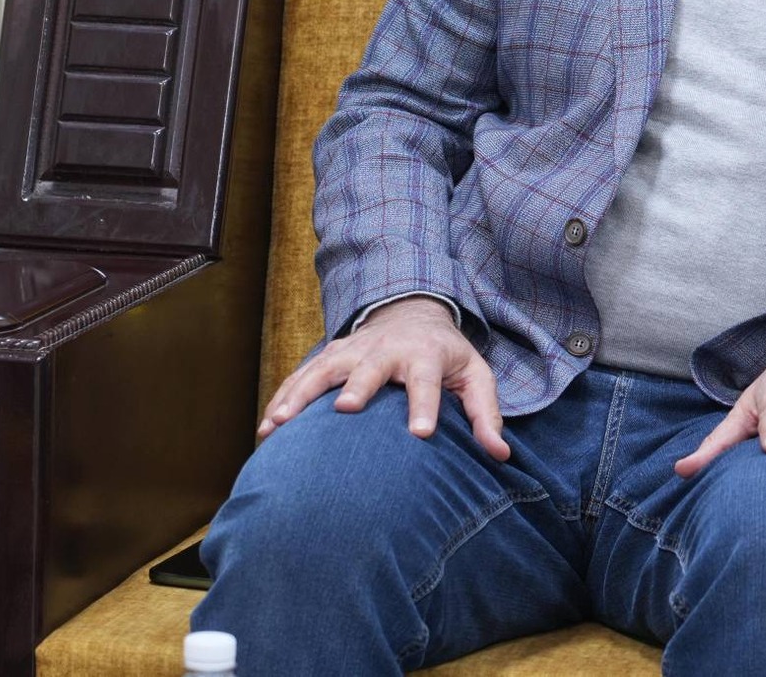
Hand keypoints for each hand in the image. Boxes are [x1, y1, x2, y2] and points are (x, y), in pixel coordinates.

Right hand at [255, 295, 509, 459]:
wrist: (414, 312)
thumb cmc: (447, 355)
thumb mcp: (476, 375)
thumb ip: (486, 413)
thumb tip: (499, 453)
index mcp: (425, 355)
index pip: (427, 380)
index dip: (425, 405)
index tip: (420, 433)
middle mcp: (386, 349)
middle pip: (370, 367)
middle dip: (358, 386)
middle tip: (345, 410)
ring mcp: (353, 349)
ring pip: (323, 369)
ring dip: (302, 395)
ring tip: (280, 426)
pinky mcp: (331, 355)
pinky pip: (301, 376)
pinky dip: (282, 399)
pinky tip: (266, 430)